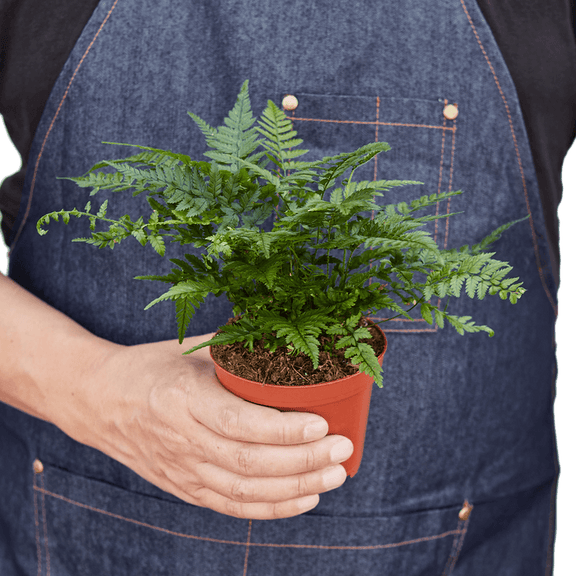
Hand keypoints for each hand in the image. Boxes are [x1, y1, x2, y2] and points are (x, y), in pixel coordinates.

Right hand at [73, 334, 352, 519]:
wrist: (98, 400)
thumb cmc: (149, 367)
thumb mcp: (188, 349)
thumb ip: (235, 349)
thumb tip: (288, 340)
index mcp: (181, 397)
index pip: (239, 423)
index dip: (283, 429)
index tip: (322, 424)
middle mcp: (180, 439)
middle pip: (248, 463)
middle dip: (302, 461)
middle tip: (342, 449)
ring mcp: (181, 469)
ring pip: (245, 491)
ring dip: (296, 488)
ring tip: (334, 475)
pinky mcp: (184, 487)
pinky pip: (232, 506)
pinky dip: (272, 508)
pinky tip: (305, 498)